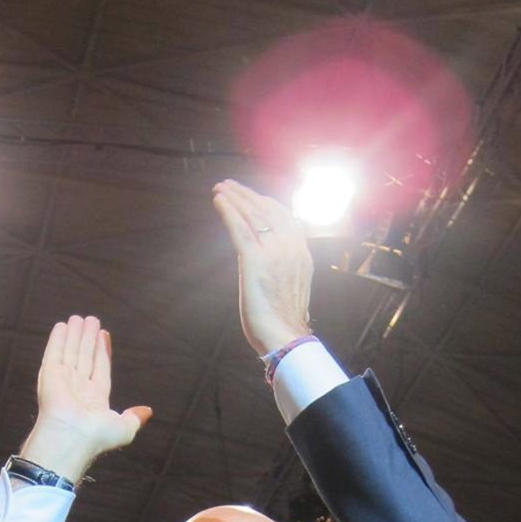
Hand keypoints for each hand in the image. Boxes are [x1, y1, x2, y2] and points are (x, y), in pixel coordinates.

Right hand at [18, 316, 151, 483]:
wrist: (71, 437)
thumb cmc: (96, 436)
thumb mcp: (125, 428)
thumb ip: (135, 417)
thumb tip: (147, 411)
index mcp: (95, 401)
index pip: (100, 370)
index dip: (102, 353)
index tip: (104, 335)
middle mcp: (78, 390)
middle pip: (84, 358)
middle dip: (88, 340)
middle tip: (91, 320)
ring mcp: (63, 381)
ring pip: (70, 352)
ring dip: (75, 335)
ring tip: (79, 318)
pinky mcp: (49, 375)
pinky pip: (54, 352)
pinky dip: (58, 339)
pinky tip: (62, 326)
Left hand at [212, 180, 313, 356]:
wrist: (286, 336)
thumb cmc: (285, 321)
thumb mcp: (293, 288)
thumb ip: (287, 270)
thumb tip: (276, 269)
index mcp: (301, 253)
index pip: (285, 216)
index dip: (266, 203)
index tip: (252, 196)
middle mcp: (291, 246)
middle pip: (267, 209)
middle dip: (247, 195)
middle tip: (230, 185)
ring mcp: (274, 251)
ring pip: (252, 214)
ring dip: (235, 197)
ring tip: (220, 188)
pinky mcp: (255, 260)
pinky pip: (239, 228)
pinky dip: (228, 211)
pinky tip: (218, 200)